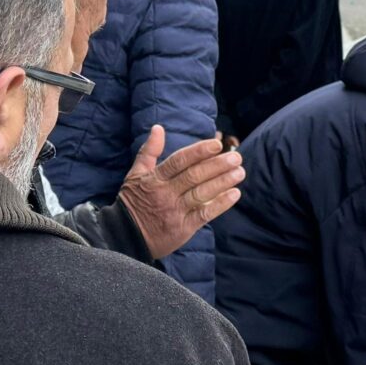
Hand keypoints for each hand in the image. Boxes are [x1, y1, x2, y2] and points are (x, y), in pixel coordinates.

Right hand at [119, 127, 244, 259]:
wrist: (125, 237)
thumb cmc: (132, 202)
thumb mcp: (135, 174)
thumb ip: (149, 151)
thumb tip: (158, 128)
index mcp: (155, 179)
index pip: (179, 161)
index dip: (198, 152)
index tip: (217, 144)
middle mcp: (166, 194)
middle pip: (194, 176)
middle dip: (217, 165)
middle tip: (236, 156)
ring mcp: (175, 211)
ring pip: (201, 193)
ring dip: (223, 182)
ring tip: (240, 172)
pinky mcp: (183, 228)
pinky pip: (204, 214)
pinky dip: (220, 204)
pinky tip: (234, 194)